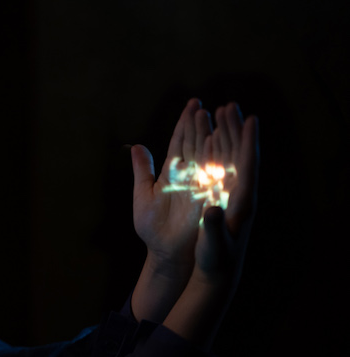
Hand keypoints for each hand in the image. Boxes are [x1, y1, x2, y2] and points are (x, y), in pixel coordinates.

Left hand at [131, 98, 213, 278]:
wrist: (166, 252)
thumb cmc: (153, 228)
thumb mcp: (143, 195)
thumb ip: (142, 170)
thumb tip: (135, 146)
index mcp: (172, 171)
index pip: (180, 141)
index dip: (185, 123)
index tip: (193, 103)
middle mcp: (189, 174)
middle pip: (195, 142)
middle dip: (199, 123)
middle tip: (203, 104)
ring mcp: (200, 183)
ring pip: (207, 153)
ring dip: (210, 134)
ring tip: (214, 114)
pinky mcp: (208, 196)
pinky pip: (215, 173)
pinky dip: (218, 156)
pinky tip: (220, 139)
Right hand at [195, 103, 258, 281]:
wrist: (216, 272)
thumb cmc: (215, 260)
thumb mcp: (213, 246)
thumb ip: (213, 228)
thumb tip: (211, 209)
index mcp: (242, 203)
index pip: (248, 167)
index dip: (249, 142)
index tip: (251, 119)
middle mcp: (240, 194)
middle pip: (240, 155)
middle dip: (236, 130)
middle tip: (230, 106)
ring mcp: (232, 194)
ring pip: (231, 157)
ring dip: (226, 134)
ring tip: (220, 112)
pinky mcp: (222, 196)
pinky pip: (221, 167)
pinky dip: (216, 149)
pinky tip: (210, 137)